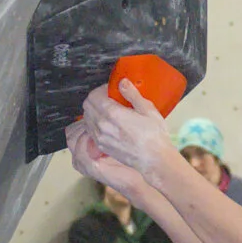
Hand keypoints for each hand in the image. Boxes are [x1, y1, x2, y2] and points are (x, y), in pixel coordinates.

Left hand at [66, 80, 179, 202]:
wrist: (154, 159)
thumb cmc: (154, 137)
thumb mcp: (147, 109)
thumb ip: (132, 94)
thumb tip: (122, 82)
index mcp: (113, 114)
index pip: (94, 95)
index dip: (102, 89)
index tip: (112, 90)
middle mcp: (102, 125)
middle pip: (87, 105)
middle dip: (96, 98)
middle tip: (110, 98)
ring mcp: (100, 137)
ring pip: (87, 118)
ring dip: (95, 111)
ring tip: (110, 111)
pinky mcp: (101, 146)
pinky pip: (90, 130)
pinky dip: (95, 123)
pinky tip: (109, 123)